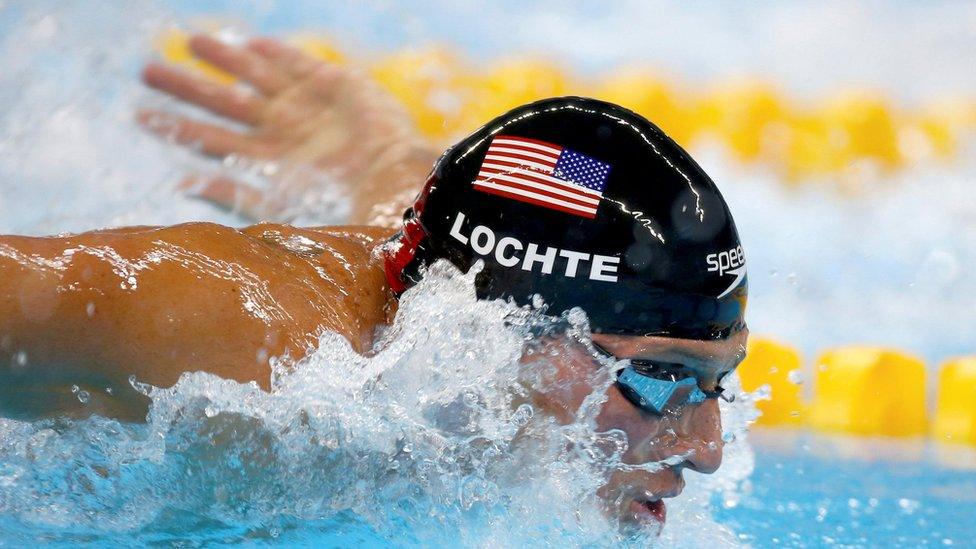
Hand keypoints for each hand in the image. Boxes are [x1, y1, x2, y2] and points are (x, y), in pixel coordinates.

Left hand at [140, 35, 436, 223]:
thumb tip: (178, 186)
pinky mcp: (334, 85)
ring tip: (191, 42)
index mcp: (266, 164)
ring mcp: (306, 107)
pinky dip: (278, 53)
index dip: (176, 128)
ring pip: (255, 76)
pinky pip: (299, 63)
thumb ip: (231, 193)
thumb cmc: (340, 207)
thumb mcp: (276, 205)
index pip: (210, 141)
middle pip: (223, 104)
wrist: (391, 184)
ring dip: (224, 59)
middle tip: (147, 70)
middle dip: (186, 87)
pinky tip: (254, 41)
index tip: (140, 114)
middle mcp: (281, 133)